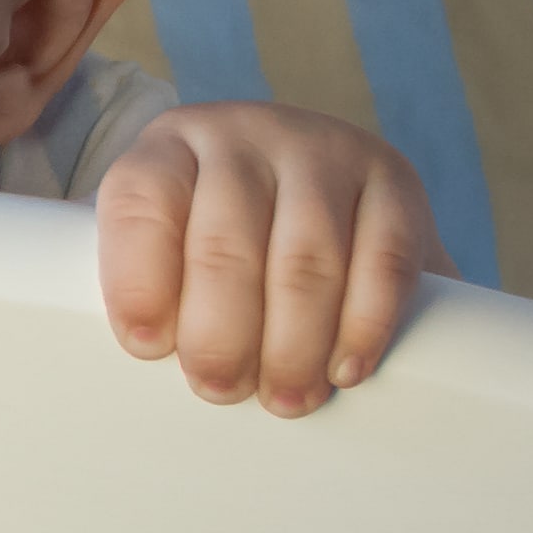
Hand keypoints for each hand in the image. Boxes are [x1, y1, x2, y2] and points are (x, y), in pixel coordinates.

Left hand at [96, 104, 440, 417]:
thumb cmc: (234, 245)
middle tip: (221, 388)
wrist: (338, 202)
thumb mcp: (177, 244)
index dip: (139, 282)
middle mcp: (245, 136)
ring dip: (293, 344)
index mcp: (172, 147)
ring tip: (285, 396)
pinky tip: (345, 368)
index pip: (143, 201)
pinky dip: (364, 326)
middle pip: (225, 243)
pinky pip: (383, 260)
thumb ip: (156, 290)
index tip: (147, 347)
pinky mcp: (393, 179)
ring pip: (305, 259)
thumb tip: (150, 358)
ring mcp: (324, 151)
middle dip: (220, 334)